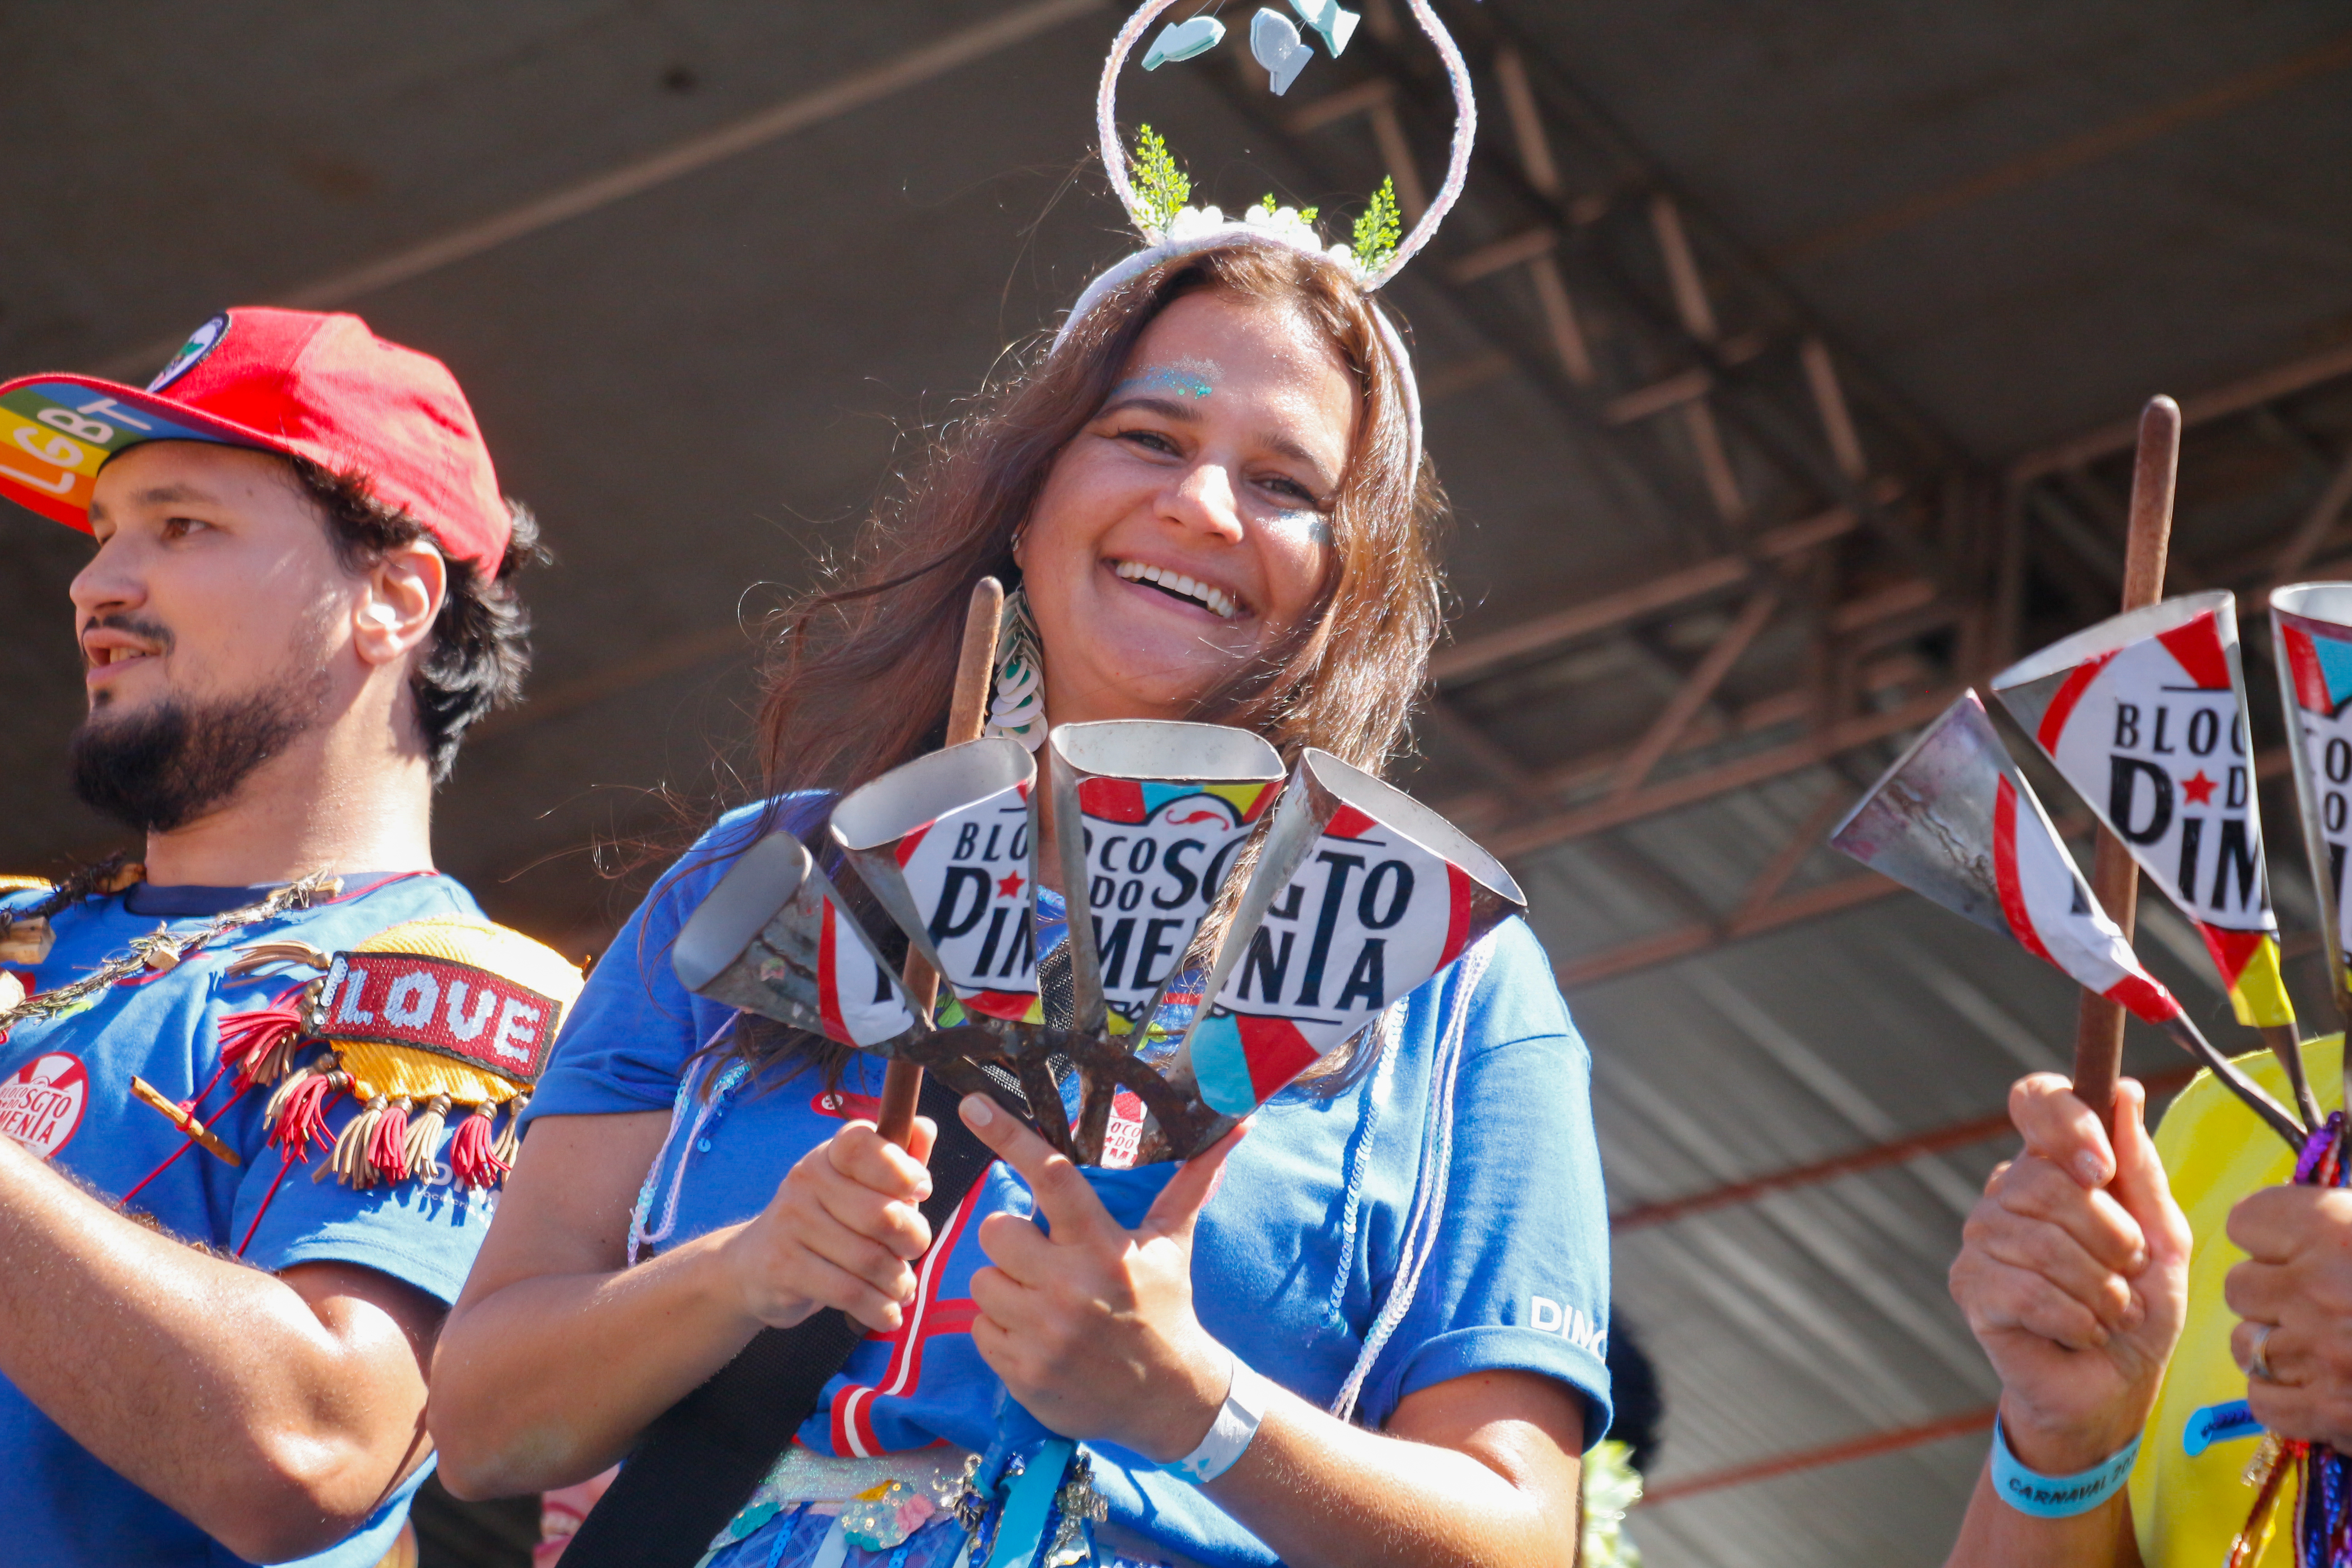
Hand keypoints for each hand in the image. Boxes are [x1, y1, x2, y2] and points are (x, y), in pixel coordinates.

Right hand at [721, 1117, 936, 1333]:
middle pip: (881, 1215)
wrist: (755, 1265)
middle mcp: (807, 1180)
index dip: (901, 1168)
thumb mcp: (862, 1186)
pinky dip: (878, 1309)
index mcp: (830, 1154)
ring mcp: (791, 1223)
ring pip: (869, 1259)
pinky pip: (848, 1292)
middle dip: (913, 1240)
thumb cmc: (828, 1221)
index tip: (922, 1191)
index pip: (863, 1145)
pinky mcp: (783, 1267)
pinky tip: (888, 1314)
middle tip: (914, 1252)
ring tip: (903, 1288)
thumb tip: (925, 1128)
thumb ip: (898, 1161)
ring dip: (899, 1282)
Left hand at [958, 1094, 1245, 1462]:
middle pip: (996, 1230)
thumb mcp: (1172, 1244)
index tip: (974, 1105)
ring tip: (1043, 1303)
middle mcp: (1072, 1287)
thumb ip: (1189, 1183)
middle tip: (1044, 1259)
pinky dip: (1001, 1331)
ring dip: (1005, 1289)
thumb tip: (1234, 1126)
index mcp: (1104, 1246)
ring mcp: (1044, 1333)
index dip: (1010, 1137)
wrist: (1170, 1398)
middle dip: (1014, 1242)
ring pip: (981, 1281)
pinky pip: (979, 1329)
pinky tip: (1036, 1337)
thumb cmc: (1165, 1307)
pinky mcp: (1023, 1371)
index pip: (1052, 1177)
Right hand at [1948, 1075, 2188, 1471]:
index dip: (2066, 1121)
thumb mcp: (2162, 1238)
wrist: (2115, 1388)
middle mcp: (2006, 1191)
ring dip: (2100, 1288)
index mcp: (2052, 1164)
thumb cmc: (2138, 1308)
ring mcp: (1980, 1237)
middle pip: (2045, 1182)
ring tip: (2113, 1312)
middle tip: (2129, 1270)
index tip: (2101, 1167)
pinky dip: (2074, 1318)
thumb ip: (2142, 1170)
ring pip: (2040, 1241)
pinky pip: (2024, 1289)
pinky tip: (2083, 1331)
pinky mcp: (1969, 1286)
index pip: (2035, 1100)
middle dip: (2110, 1237)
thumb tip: (2126, 1092)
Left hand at [2226, 1182, 2351, 1448]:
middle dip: (2275, 1293)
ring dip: (2278, 1346)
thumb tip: (2294, 1233)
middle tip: (2319, 1302)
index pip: (2247, 1222)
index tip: (2296, 1246)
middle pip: (2240, 1286)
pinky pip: (2263, 1400)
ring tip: (2326, 1347)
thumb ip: (2342, 1226)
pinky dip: (2285, 1397)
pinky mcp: (2334, 1415)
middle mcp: (2316, 1289)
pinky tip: (2321, 1389)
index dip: (2271, 1236)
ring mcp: (2320, 1356)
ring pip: (2246, 1344)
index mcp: (2333, 1229)